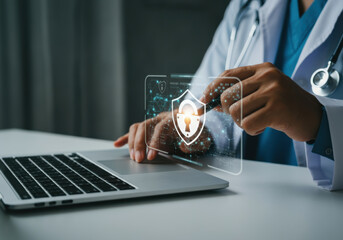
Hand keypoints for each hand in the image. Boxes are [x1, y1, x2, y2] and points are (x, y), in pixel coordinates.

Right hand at [114, 111, 212, 161]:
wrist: (199, 129)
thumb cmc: (200, 135)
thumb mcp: (202, 139)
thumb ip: (194, 142)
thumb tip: (184, 145)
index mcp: (175, 117)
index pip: (161, 126)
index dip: (154, 141)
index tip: (151, 156)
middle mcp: (162, 117)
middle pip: (145, 125)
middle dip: (139, 143)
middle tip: (139, 159)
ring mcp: (154, 122)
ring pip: (137, 127)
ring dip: (132, 142)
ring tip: (133, 157)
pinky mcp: (149, 129)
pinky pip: (134, 131)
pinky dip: (126, 138)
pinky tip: (117, 144)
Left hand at [202, 62, 321, 141]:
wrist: (312, 116)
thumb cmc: (283, 105)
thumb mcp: (262, 92)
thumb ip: (239, 93)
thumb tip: (209, 102)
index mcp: (262, 69)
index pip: (227, 75)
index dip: (211, 89)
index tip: (202, 102)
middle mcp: (267, 76)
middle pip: (227, 96)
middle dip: (228, 111)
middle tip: (243, 116)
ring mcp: (273, 91)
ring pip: (235, 111)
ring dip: (242, 122)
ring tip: (258, 120)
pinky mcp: (277, 109)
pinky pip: (247, 125)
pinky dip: (252, 130)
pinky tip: (264, 126)